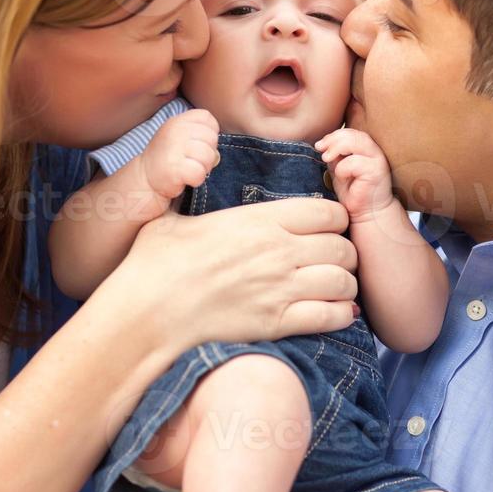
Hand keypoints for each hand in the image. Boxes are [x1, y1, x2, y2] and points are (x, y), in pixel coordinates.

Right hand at [103, 196, 358, 351]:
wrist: (148, 312)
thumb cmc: (154, 263)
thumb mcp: (171, 216)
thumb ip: (189, 191)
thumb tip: (188, 168)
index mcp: (259, 220)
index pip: (327, 212)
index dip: (334, 219)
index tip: (327, 228)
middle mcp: (278, 251)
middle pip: (343, 246)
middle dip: (344, 252)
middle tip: (334, 260)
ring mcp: (281, 288)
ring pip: (343, 280)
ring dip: (344, 284)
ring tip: (336, 287)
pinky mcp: (278, 323)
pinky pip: (330, 316)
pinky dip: (339, 314)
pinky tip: (334, 312)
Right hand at [136, 108, 220, 201]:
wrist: (145, 178)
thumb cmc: (168, 158)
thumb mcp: (181, 139)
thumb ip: (202, 138)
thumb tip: (217, 156)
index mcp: (178, 121)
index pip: (208, 119)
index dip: (209, 134)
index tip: (196, 144)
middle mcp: (176, 131)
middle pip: (212, 138)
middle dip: (208, 153)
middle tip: (192, 160)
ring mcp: (174, 149)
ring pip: (209, 156)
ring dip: (203, 168)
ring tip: (189, 169)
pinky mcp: (174, 168)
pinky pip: (200, 173)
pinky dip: (197, 179)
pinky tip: (186, 179)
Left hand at [315, 128, 396, 223]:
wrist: (367, 213)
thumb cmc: (353, 192)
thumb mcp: (339, 169)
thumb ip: (335, 156)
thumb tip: (323, 144)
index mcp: (366, 148)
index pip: (351, 132)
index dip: (334, 135)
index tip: (320, 144)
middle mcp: (374, 151)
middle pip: (354, 134)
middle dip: (333, 139)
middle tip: (320, 149)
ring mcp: (377, 160)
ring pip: (356, 142)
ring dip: (336, 148)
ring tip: (326, 158)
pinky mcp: (377, 172)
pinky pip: (354, 162)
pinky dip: (343, 168)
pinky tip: (341, 177)